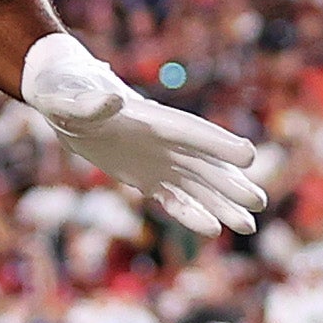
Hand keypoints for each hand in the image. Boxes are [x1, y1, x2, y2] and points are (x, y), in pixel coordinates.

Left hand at [20, 35, 264, 237]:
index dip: (216, 143)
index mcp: (150, 119)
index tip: (247, 156)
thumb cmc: (65, 92)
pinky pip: (172, 198)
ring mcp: (158, 160)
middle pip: (203, 164)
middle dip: (229, 183)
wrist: (64, 98)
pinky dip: (190, 213)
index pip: (189, 132)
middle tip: (258, 202)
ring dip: (220, 205)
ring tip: (248, 226)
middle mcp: (163, 141)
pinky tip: (212, 229)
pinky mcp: (146, 177)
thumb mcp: (68, 100)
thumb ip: (89, 104)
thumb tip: (110, 100)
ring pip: (196, 186)